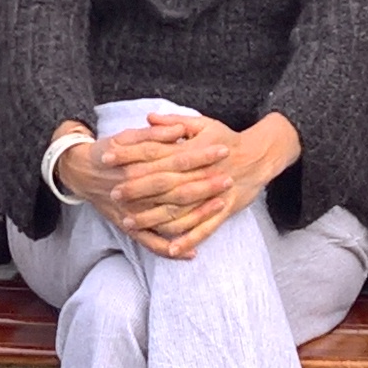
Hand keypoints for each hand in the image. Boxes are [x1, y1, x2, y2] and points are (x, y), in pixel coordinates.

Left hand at [89, 110, 292, 260]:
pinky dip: (188, 239)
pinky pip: (205, 228)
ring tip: (128, 222)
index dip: (130, 154)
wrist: (260, 155)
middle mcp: (200, 173)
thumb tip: (148, 117)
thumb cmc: (227, 139)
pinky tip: (171, 250)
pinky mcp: (224, 210)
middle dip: (136, 189)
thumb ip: (174, 123)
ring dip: (152, 218)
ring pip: (179, 209)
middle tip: (113, 193)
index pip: (154, 151)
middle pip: (162, 182)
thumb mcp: (203, 124)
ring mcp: (212, 194)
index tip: (107, 157)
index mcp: (192, 150)